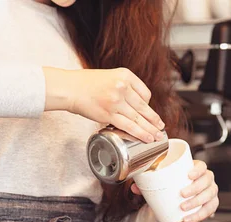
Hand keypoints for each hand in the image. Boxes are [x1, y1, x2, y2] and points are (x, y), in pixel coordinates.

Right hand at [43, 67, 164, 142]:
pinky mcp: (109, 114)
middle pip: (144, 107)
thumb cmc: (86, 84)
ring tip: (157, 136)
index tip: (148, 111)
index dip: (148, 105)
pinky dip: (140, 133)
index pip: (145, 93)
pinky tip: (147, 138)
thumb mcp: (110, 77)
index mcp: (125, 75)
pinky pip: (128, 126)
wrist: (69, 88)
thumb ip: (124, 87)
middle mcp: (122, 87)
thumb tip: (136, 105)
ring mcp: (116, 101)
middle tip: (161, 127)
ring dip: (150, 129)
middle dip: (154, 120)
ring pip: (138, 118)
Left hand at [131, 160, 218, 221]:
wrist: (180, 201)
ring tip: (183, 208)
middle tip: (182, 194)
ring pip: (210, 196)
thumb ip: (148, 185)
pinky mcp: (211, 205)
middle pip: (207, 181)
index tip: (188, 175)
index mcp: (196, 170)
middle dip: (196, 188)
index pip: (202, 166)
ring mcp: (210, 193)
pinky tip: (188, 218)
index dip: (198, 170)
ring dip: (197, 202)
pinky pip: (210, 210)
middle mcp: (207, 180)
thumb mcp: (162, 185)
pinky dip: (199, 215)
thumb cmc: (173, 187)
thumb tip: (134, 187)